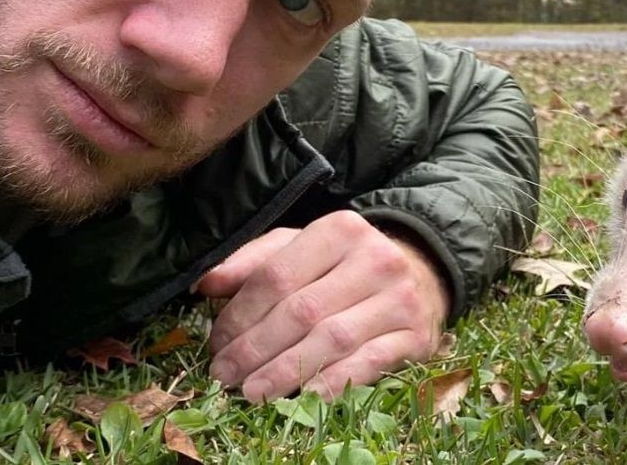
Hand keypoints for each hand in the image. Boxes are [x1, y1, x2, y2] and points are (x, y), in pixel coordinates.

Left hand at [194, 210, 450, 401]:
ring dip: (285, 371)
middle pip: (301, 311)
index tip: (217, 342)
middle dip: (255, 348)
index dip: (241, 314)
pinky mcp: (416, 334)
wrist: (422, 272)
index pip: (278, 275)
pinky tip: (304, 395)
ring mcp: (400, 298)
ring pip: (331, 340)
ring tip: (250, 391)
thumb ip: (253, 261)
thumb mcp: (301, 247)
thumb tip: (204, 283)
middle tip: (224, 374)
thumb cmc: (346, 262)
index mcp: (340, 229)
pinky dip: (334, 381)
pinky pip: (369, 362)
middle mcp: (375, 259)